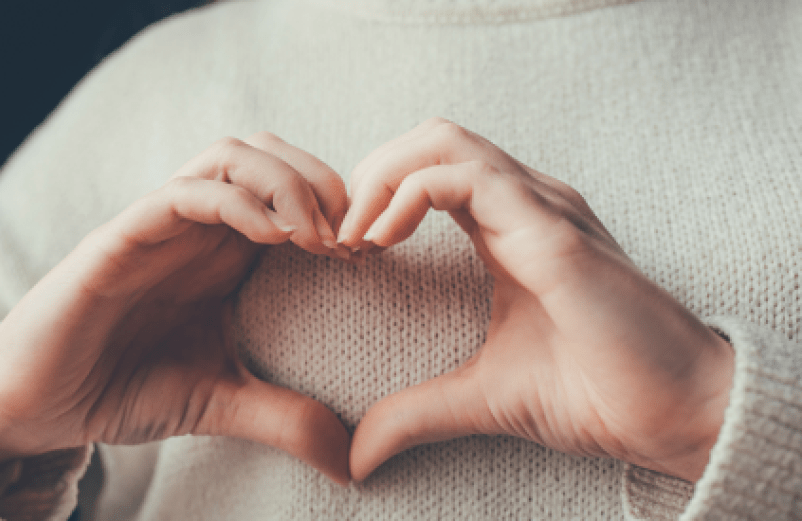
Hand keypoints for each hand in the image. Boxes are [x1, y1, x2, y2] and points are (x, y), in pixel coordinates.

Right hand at [0, 132, 352, 489]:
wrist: (40, 405)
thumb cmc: (123, 388)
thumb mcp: (219, 402)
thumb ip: (283, 418)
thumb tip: (352, 463)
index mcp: (225, 251)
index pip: (292, 188)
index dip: (339, 206)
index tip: (367, 255)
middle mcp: (196, 228)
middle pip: (268, 152)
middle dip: (322, 179)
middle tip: (349, 238)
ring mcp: (158, 226)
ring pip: (228, 156)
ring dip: (284, 181)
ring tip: (315, 235)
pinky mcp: (119, 239)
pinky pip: (179, 195)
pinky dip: (233, 202)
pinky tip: (270, 237)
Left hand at [341, 118, 733, 482]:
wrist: (671, 414)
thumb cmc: (595, 393)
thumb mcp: (480, 397)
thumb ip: (416, 411)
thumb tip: (356, 455)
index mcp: (508, 226)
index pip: (428, 170)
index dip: (375, 197)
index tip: (342, 252)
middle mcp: (525, 203)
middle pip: (429, 138)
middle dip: (369, 176)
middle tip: (338, 236)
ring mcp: (542, 208)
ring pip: (442, 141)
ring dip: (381, 179)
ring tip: (353, 237)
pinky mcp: (552, 229)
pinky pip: (466, 176)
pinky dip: (408, 194)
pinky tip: (381, 242)